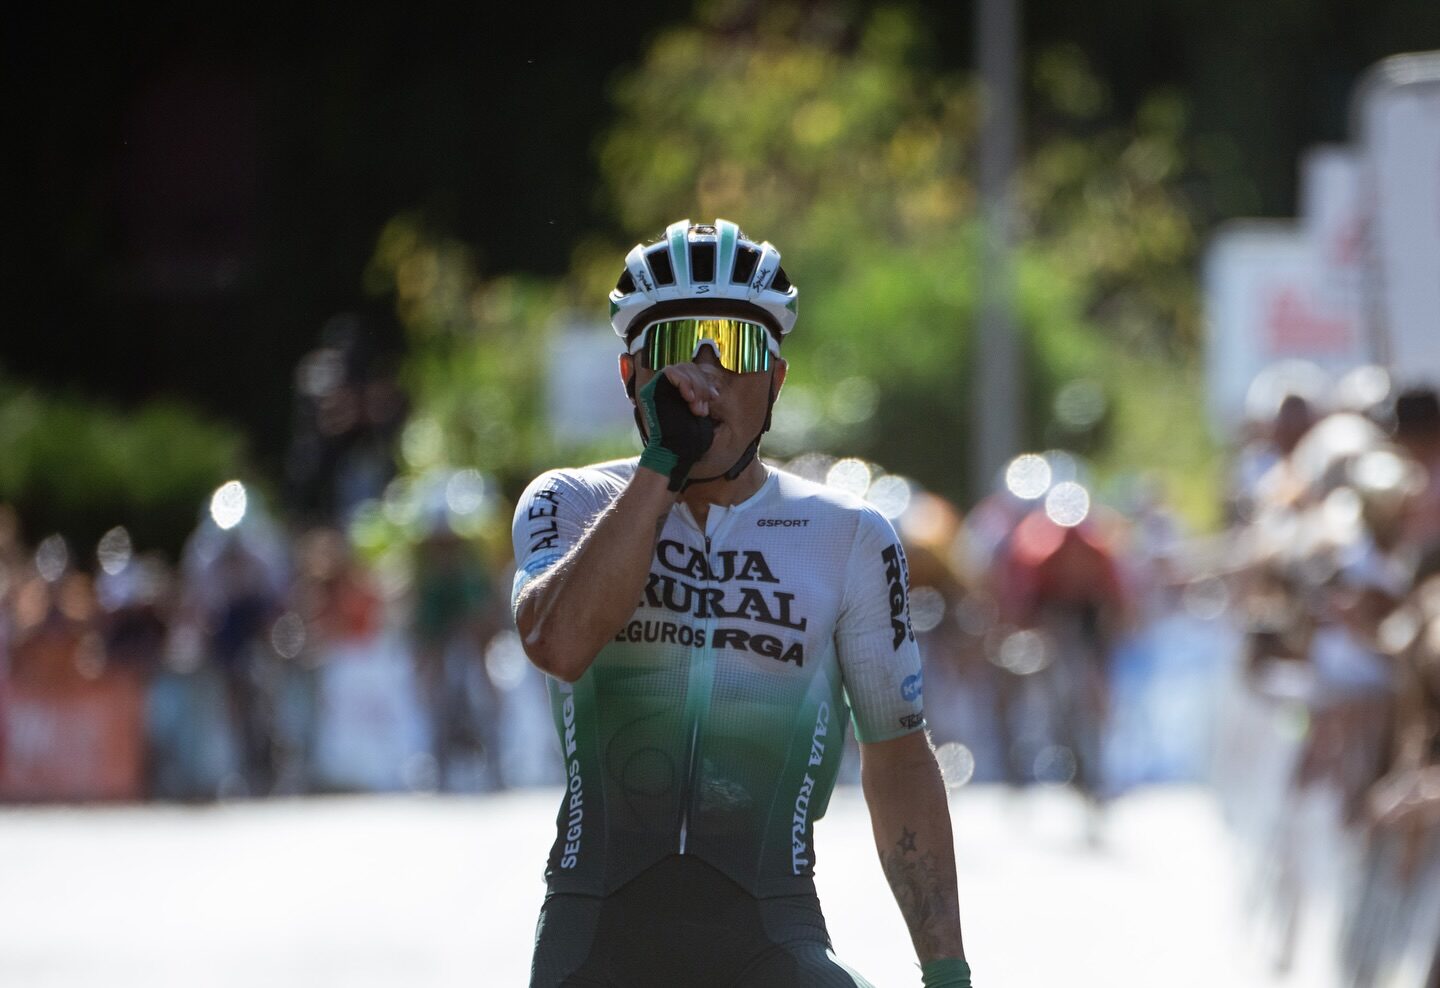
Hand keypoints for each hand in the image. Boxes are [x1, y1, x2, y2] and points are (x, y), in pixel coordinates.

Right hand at [637, 369, 717, 489]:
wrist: (676, 452)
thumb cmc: (689, 439)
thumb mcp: (702, 412)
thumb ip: (703, 395)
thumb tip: (714, 383)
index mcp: (680, 391)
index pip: (695, 372)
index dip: (706, 382)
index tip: (714, 398)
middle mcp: (668, 387)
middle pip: (689, 368)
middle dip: (702, 386)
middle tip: (703, 409)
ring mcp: (659, 387)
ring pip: (681, 368)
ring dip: (695, 386)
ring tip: (697, 408)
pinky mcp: (652, 389)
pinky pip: (669, 372)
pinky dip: (683, 382)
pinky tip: (689, 398)